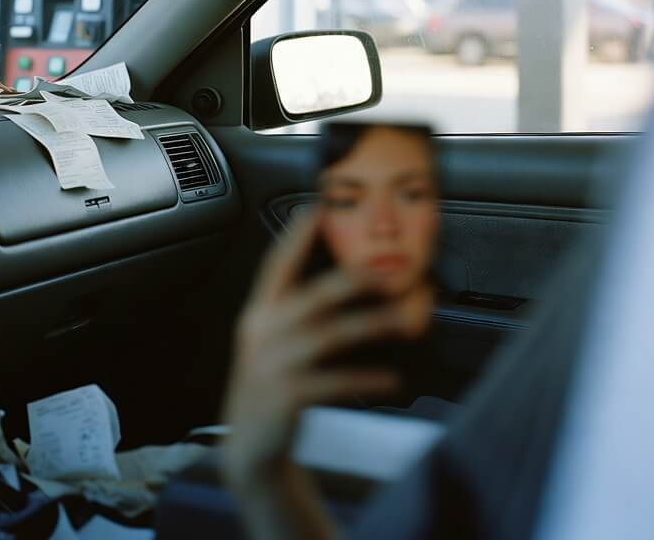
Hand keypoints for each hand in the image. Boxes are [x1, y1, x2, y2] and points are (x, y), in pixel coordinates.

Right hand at [223, 211, 432, 487]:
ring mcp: (272, 364)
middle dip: (351, 279)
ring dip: (371, 324)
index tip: (316, 206)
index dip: (295, 235)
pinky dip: (366, 378)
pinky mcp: (286, 396)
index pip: (277, 264)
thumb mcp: (271, 342)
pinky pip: (334, 381)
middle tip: (387, 271)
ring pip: (330, 335)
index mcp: (259, 313)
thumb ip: (291, 312)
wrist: (249, 446)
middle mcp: (262, 332)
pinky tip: (391, 378)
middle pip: (312, 296)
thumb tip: (337, 283)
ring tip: (404, 320)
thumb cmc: (270, 385)